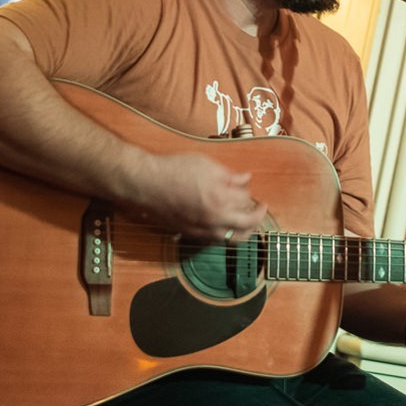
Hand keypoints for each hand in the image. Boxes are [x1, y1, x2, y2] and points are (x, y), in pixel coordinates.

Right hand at [136, 152, 266, 240]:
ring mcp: (202, 230)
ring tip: (245, 220)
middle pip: (247, 227)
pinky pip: (216, 240)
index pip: (248, 203)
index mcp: (221, 200)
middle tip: (259, 209)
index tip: (254, 193)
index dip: (252, 197)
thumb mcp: (206, 165)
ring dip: (244, 230)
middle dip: (257, 218)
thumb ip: (230, 175)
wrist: (146, 183)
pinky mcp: (190, 234)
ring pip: (232, 239)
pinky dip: (225, 234)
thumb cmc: (174, 170)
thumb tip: (246, 178)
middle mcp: (214, 219)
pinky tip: (224, 224)